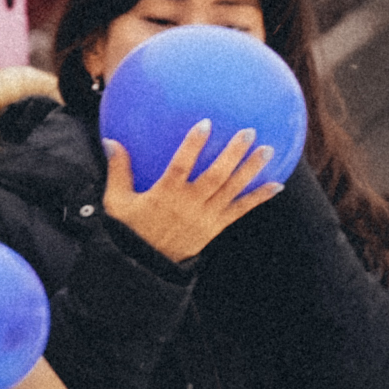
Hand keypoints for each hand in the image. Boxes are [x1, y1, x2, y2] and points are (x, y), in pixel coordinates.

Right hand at [104, 121, 281, 264]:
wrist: (143, 264)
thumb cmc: (128, 228)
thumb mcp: (116, 200)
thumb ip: (118, 170)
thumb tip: (111, 141)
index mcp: (164, 194)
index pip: (181, 165)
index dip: (193, 145)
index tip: (206, 124)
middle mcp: (188, 204)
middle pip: (215, 176)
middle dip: (233, 154)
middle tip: (248, 133)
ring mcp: (204, 216)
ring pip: (231, 190)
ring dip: (251, 170)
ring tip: (267, 150)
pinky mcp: (215, 228)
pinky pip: (240, 211)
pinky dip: (258, 199)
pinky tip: (276, 186)